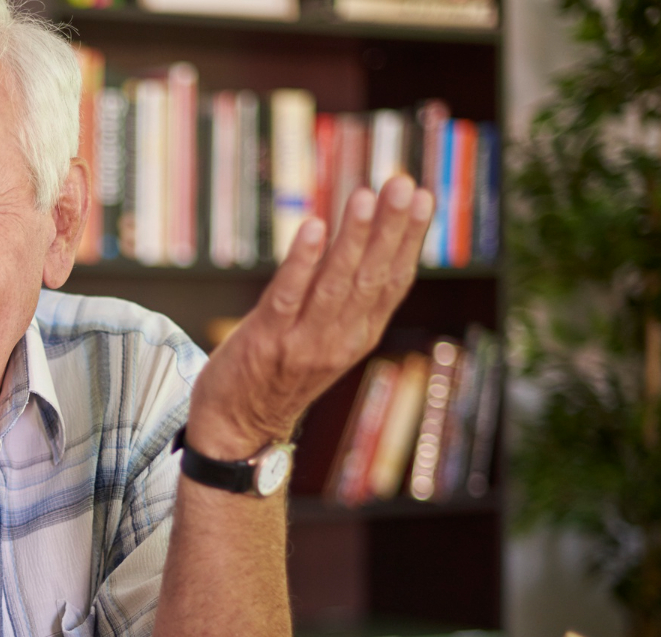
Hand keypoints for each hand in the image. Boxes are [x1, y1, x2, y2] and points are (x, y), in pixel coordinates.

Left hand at [186, 175, 433, 458]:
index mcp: (359, 336)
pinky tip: (314, 228)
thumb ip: (342, 299)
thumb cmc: (278, 375)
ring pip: (336, 284)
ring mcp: (303, 342)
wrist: (237, 430)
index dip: (410, 238)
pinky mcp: (266, 341)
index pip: (394, 281)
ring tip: (363, 196)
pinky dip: (303, 262)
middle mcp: (339, 339)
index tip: (423, 196)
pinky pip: (288, 296)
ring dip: (352, 238)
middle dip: (389, 228)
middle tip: (401, 183)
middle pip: (372, 276)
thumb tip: (360, 240)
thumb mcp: (323, 340)